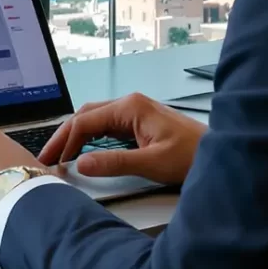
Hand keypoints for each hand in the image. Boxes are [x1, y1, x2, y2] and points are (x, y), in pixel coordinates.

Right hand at [37, 93, 204, 186]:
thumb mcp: (152, 163)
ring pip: (94, 119)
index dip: (64, 141)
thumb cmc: (191, 156)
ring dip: (75, 137)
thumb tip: (81, 164)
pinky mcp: (139, 123)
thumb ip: (114, 163)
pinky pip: (106, 126)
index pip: (85, 120)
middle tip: (46, 158)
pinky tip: (83, 152)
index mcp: (130, 107)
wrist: (221, 154)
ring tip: (59, 156)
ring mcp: (135, 112)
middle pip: (85, 115)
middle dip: (64, 136)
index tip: (51, 161)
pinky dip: (90, 138)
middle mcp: (130, 104)